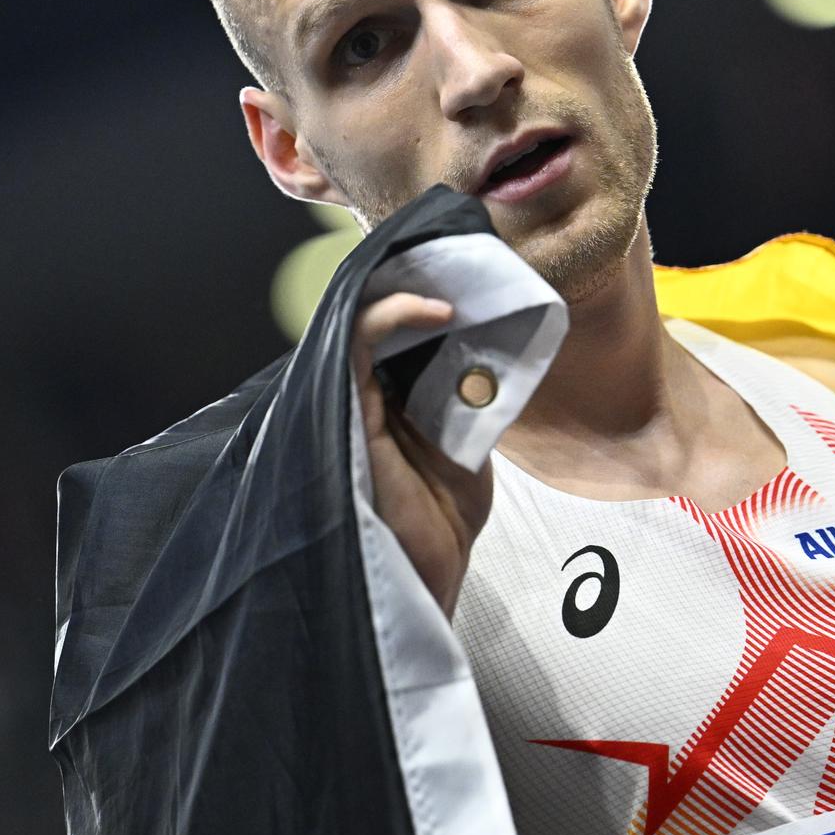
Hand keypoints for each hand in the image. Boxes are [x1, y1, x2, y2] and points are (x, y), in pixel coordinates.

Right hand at [350, 291, 493, 617]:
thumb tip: (487, 353)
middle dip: (420, 280)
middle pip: (377, 314)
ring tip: (453, 273)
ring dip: (410, 288)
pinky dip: (393, 312)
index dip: (427, 295)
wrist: (428, 575)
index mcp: (385, 399)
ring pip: (362, 317)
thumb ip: (468, 399)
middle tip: (466, 259)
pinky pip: (357, 340)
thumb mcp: (467, 444)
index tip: (474, 277)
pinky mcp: (347, 408)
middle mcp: (361, 392)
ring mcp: (351, 399)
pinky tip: (437, 309)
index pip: (395, 328)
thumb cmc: (442, 520)